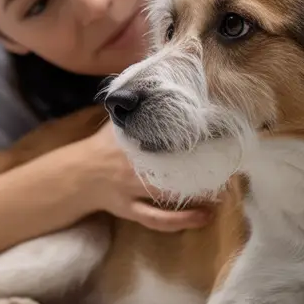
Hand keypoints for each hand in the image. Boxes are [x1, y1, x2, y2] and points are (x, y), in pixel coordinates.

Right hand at [66, 122, 212, 232]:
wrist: (77, 175)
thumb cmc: (101, 146)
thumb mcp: (116, 124)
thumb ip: (137, 108)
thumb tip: (158, 83)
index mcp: (129, 141)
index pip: (163, 137)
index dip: (189, 138)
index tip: (215, 135)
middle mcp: (131, 166)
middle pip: (170, 168)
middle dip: (199, 168)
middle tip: (226, 165)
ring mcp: (130, 191)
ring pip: (167, 195)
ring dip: (195, 194)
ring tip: (222, 192)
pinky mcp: (131, 211)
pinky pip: (157, 220)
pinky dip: (181, 220)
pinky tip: (204, 216)